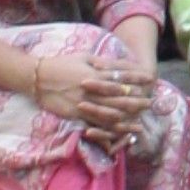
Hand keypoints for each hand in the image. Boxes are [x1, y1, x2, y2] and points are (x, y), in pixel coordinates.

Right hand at [34, 53, 150, 132]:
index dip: (137, 79)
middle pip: (120, 97)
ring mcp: (85, 103)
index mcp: (95, 72)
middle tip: (150, 103)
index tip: (150, 80)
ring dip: (127, 118)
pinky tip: (120, 132)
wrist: (38, 78)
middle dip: (137, 100)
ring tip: (140, 122)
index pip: (121, 76)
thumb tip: (118, 65)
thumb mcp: (83, 56)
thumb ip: (101, 62)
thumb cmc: (61, 64)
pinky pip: (96, 124)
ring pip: (111, 113)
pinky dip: (110, 129)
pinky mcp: (77, 114)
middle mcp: (93, 88)